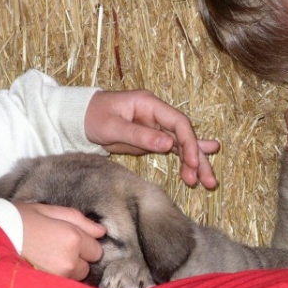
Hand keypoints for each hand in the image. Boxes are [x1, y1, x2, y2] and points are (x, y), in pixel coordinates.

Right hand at [15, 202, 105, 279]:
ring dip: (68, 270)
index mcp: (73, 238)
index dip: (85, 245)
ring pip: (75, 277)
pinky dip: (57, 278)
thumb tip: (102, 231)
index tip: (69, 240)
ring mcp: (58, 277)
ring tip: (47, 258)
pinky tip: (43, 267)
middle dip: (78, 258)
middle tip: (56, 248)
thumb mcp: (49, 211)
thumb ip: (79, 220)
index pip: (96, 250)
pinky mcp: (47, 287)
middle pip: (87, 266)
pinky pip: (62, 285)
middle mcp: (70, 260)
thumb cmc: (19, 220)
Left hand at [84, 90, 219, 188]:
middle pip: (185, 136)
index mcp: (149, 104)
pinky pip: (175, 150)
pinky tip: (199, 168)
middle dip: (198, 158)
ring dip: (195, 164)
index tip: (192, 163)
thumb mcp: (112, 126)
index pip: (178, 123)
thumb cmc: (92, 117)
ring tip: (208, 183)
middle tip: (209, 180)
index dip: (189, 143)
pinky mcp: (154, 139)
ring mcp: (157, 127)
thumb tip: (168, 144)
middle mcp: (158, 114)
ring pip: (183, 146)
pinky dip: (185, 161)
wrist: (78, 119)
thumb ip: (140, 135)